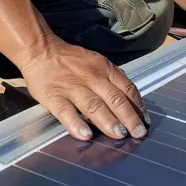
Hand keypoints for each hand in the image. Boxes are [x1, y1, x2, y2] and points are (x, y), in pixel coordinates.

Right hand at [19, 38, 149, 141]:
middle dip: (129, 118)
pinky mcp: (53, 96)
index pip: (126, 87)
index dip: (137, 105)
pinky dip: (77, 124)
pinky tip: (86, 135)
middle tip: (138, 133)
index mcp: (103, 68)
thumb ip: (111, 77)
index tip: (144, 120)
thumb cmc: (70, 59)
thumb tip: (129, 98)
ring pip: (94, 106)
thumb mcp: (96, 61)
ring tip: (119, 135)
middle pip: (114, 98)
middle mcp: (91, 77)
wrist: (40, 50)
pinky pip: (67, 112)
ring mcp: (72, 87)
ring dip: (109, 122)